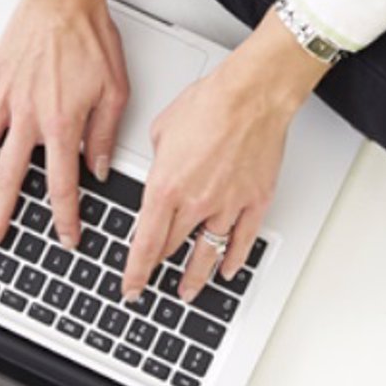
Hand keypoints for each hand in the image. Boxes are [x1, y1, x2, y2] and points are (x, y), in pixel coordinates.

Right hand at [0, 0, 128, 249]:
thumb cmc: (90, 35)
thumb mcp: (115, 90)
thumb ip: (105, 134)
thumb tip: (100, 167)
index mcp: (61, 124)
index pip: (62, 184)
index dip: (64, 216)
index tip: (65, 236)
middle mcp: (27, 116)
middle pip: (8, 177)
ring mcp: (4, 98)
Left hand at [121, 15, 327, 304]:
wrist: (251, 94)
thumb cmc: (210, 102)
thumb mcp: (162, 129)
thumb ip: (157, 159)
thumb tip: (161, 168)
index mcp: (165, 187)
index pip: (145, 244)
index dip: (135, 272)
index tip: (131, 286)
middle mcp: (195, 203)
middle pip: (172, 249)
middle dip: (158, 268)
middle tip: (152, 282)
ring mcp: (228, 205)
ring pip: (207, 253)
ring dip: (195, 277)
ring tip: (188, 291)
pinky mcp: (255, 201)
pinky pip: (243, 240)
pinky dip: (234, 259)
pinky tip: (227, 269)